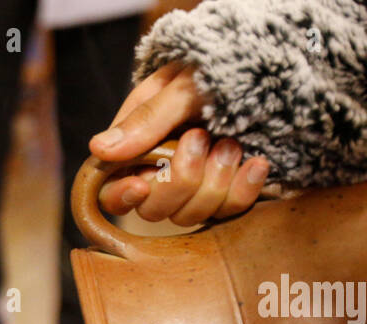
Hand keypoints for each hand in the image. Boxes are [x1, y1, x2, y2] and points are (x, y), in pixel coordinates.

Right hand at [88, 63, 269, 225]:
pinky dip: (243, 189)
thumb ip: (146, 120)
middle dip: (180, 180)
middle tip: (200, 138)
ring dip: (215, 181)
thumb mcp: (180, 86)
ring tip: (230, 142)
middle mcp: (160, 170)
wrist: (268, 66)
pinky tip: (255, 163)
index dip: (122, 195)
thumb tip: (98, 149)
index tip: (143, 183)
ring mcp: (195, 185)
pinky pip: (228, 210)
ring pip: (191, 214)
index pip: (111, 188)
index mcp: (136, 144)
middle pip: (153, 209)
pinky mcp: (226, 193)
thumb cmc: (215, 66)